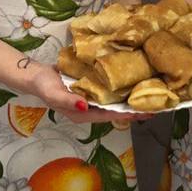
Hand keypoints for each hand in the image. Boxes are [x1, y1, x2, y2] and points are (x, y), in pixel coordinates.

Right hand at [25, 63, 151, 123]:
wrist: (36, 75)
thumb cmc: (44, 86)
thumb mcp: (54, 94)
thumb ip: (68, 102)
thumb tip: (85, 106)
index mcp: (83, 114)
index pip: (110, 115)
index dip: (127, 114)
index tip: (144, 112)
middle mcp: (90, 109)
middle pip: (116, 110)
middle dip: (134, 109)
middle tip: (156, 105)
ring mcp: (91, 99)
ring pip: (114, 100)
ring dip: (130, 98)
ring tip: (149, 94)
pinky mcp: (91, 88)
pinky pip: (109, 90)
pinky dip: (121, 87)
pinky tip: (132, 81)